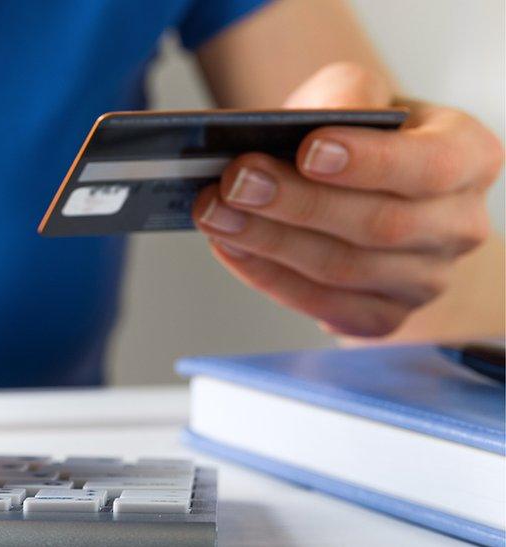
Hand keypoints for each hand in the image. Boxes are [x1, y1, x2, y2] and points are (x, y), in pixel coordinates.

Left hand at [194, 62, 503, 336]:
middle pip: (379, 225)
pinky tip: (229, 246)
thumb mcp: (358, 94)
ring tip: (215, 212)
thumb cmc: (359, 136)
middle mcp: (458, 226)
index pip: (429, 166)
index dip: (368, 162)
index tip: (307, 150)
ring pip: (343, 270)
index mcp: (468, 158)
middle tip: (235, 181)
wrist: (358, 187)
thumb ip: (344, 95)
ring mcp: (424, 280)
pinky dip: (267, 276)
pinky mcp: (382, 316)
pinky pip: (322, 304)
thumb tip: (308, 126)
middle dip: (297, 203)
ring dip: (268, 242)